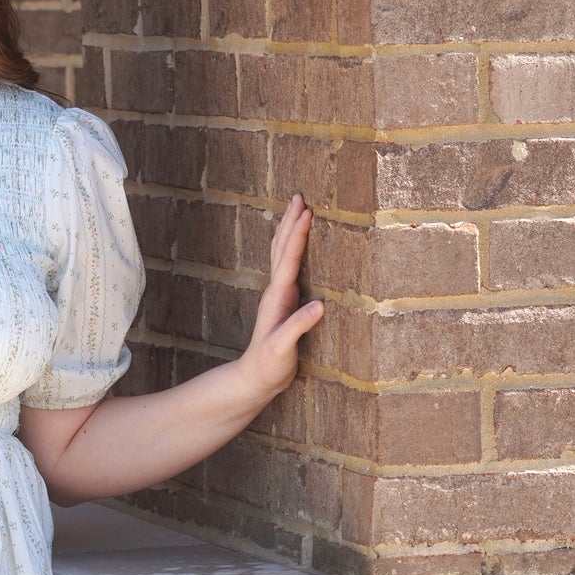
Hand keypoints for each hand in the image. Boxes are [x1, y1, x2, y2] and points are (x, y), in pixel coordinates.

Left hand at [236, 194, 323, 406]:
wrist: (254, 379)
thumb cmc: (268, 366)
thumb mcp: (283, 348)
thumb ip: (298, 326)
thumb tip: (320, 305)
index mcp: (277, 297)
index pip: (289, 259)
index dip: (298, 234)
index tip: (307, 211)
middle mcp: (275, 291)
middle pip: (281, 248)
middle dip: (290, 221)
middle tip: (298, 196)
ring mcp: (278, 296)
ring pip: (282, 255)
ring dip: (288, 230)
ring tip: (296, 209)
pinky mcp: (283, 303)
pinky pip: (288, 267)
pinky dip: (292, 249)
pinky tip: (296, 246)